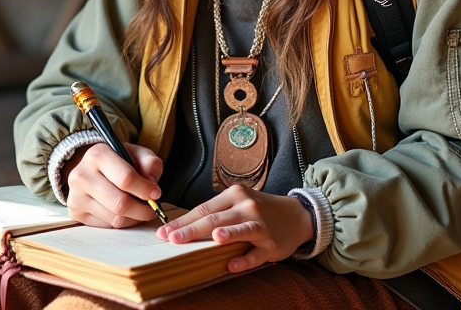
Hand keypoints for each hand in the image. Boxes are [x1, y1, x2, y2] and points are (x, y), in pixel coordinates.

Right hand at [65, 142, 162, 228]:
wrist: (91, 168)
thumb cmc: (118, 161)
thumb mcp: (137, 154)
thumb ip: (150, 164)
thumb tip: (152, 186)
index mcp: (97, 154)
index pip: (125, 178)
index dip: (145, 189)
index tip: (156, 193)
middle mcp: (82, 175)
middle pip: (120, 203)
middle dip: (142, 210)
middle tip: (152, 209)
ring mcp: (76, 196)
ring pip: (115, 218)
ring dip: (134, 218)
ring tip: (139, 210)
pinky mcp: (76, 213)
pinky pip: (107, 226)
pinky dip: (122, 223)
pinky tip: (125, 213)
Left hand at [155, 185, 312, 271]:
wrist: (296, 215)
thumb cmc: (259, 210)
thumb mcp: (238, 203)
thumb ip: (216, 212)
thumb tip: (183, 226)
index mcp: (234, 195)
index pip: (203, 209)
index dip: (183, 220)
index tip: (164, 231)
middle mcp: (247, 207)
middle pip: (216, 218)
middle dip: (193, 229)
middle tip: (173, 238)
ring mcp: (261, 226)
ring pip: (241, 230)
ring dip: (227, 235)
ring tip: (213, 239)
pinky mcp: (272, 244)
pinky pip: (256, 253)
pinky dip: (244, 259)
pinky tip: (231, 264)